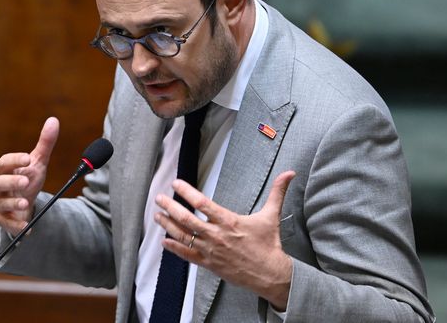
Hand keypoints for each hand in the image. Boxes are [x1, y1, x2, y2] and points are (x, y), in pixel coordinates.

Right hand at [0, 117, 58, 234]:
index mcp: (5, 170)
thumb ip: (45, 143)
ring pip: (1, 204)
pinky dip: (17, 226)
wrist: (23, 205)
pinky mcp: (4, 220)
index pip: (4, 162)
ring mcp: (0, 204)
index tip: (27, 158)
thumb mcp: (37, 162)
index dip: (14, 160)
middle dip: (12, 182)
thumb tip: (54, 120)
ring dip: (14, 204)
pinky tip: (28, 228)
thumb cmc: (27, 179)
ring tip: (26, 203)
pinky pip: (7, 224)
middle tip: (26, 182)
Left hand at [154, 170, 295, 309]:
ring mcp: (211, 251)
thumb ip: (277, 192)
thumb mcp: (271, 215)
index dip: (187, 192)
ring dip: (168, 225)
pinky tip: (163, 241)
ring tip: (156, 216)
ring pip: (183, 236)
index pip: (202, 204)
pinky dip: (174, 248)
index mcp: (229, 221)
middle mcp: (217, 235)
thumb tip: (290, 173)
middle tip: (158, 198)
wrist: (270, 274)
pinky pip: (187, 255)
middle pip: (187, 219)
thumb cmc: (269, 244)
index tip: (176, 184)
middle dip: (170, 207)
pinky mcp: (209, 264)